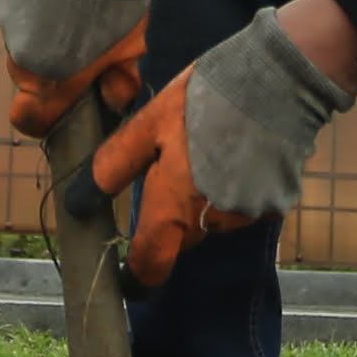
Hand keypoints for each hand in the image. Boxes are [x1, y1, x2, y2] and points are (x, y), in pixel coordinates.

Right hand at [0, 0, 173, 136]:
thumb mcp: (134, 37)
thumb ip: (122, 78)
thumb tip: (112, 100)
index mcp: (49, 73)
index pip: (28, 119)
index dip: (48, 116)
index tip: (71, 101)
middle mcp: (17, 50)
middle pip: (29, 77)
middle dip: (53, 69)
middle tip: (86, 42)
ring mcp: (3, 14)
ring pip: (22, 39)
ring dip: (44, 31)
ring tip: (75, 2)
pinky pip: (15, 7)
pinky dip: (33, 1)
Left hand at [77, 8, 351, 288]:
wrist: (278, 80)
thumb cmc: (204, 98)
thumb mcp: (148, 124)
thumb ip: (113, 167)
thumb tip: (78, 204)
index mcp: (174, 208)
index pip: (150, 265)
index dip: (136, 276)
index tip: (126, 275)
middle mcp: (211, 222)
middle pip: (181, 237)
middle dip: (171, 214)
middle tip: (171, 166)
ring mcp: (248, 214)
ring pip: (212, 219)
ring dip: (205, 198)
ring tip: (210, 147)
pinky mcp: (276, 201)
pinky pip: (244, 205)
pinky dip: (236, 187)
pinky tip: (240, 150)